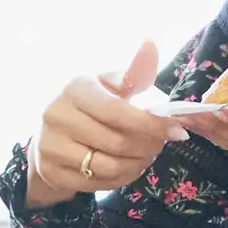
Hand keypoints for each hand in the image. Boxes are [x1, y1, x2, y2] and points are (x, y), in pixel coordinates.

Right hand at [22, 41, 184, 208]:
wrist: (53, 135)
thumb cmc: (90, 106)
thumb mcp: (111, 85)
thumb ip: (134, 72)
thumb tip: (151, 43)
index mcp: (75, 88)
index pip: (117, 111)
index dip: (151, 124)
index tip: (176, 130)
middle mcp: (57, 115)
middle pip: (117, 142)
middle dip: (148, 146)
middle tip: (161, 144)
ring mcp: (50, 146)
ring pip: (109, 167)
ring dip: (137, 164)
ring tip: (146, 155)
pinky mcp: (51, 171)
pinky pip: (98, 183)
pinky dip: (121, 178)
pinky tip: (128, 166)